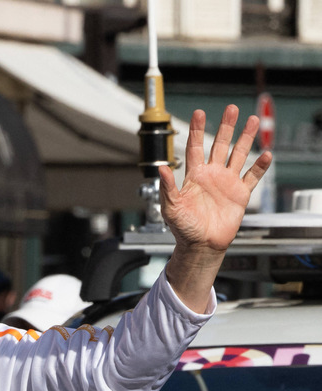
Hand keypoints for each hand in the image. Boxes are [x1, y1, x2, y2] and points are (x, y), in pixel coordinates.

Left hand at [159, 104, 271, 255]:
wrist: (201, 245)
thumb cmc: (183, 228)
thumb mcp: (171, 207)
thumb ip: (167, 188)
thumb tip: (161, 169)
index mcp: (194, 176)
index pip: (195, 147)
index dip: (197, 130)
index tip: (199, 113)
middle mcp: (212, 175)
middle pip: (220, 145)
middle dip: (226, 127)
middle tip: (231, 109)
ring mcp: (227, 183)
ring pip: (238, 155)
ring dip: (245, 139)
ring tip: (253, 121)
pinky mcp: (240, 194)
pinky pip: (252, 177)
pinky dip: (259, 166)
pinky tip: (266, 154)